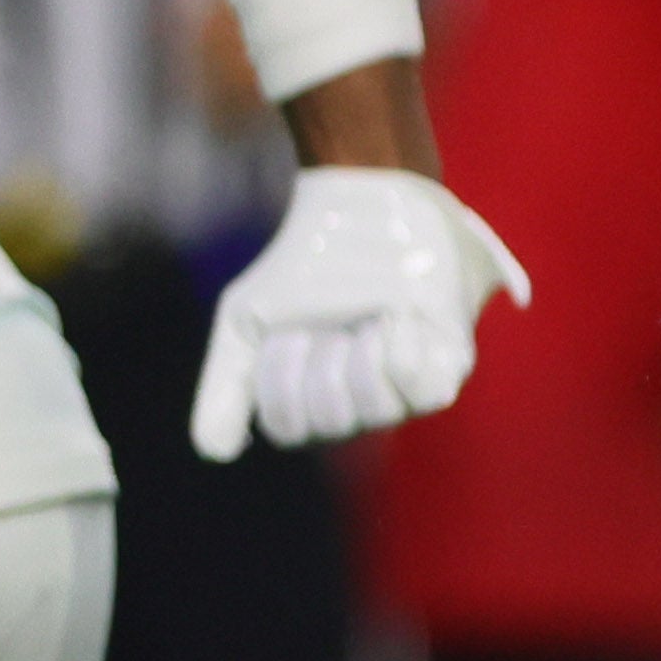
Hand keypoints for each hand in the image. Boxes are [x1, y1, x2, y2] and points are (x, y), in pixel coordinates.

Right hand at [191, 165, 532, 458]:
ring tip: (366, 318)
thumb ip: (225, 387)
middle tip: (324, 324)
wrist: (365, 207)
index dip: (281, 386)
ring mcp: (404, 384)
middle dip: (321, 369)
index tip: (285, 334)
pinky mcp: (448, 363)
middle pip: (331, 425)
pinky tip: (396, 321)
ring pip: (378, 412)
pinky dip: (403, 355)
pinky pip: (426, 394)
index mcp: (307, 392)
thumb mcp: (246, 321)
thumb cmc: (304, 263)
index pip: (288, 428)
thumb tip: (212, 452)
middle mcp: (357, 397)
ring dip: (362, 359)